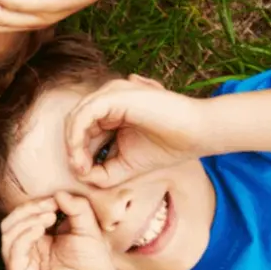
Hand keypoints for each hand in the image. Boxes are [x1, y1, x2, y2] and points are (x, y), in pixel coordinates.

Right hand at [1, 192, 122, 269]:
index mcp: (38, 243)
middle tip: (50, 206)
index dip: (37, 204)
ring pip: (7, 234)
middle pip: (11, 222)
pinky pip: (12, 251)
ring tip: (48, 217)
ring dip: (26, 219)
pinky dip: (24, 235)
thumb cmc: (95, 268)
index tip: (57, 199)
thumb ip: (77, 208)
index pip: (25, 217)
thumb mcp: (88, 229)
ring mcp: (22, 267)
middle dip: (28, 209)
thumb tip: (59, 192)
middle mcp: (26, 254)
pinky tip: (41, 229)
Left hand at [66, 75, 207, 186]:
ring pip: (75, 118)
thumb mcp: (126, 165)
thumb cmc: (167, 147)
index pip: (81, 130)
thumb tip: (79, 175)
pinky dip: (77, 136)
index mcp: (110, 112)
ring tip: (80, 166)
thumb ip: (102, 172)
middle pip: (74, 124)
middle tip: (78, 171)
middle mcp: (107, 99)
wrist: (198, 134)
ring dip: (73, 145)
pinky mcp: (115, 95)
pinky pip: (84, 114)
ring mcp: (111, 94)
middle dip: (72, 149)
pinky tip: (82, 155)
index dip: (76, 153)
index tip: (82, 174)